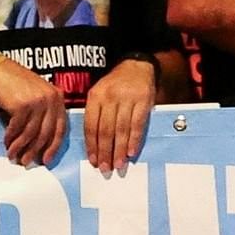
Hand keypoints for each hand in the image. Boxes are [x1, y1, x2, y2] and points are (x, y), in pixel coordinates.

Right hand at [0, 53, 68, 166]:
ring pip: (30, 133)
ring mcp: (37, 102)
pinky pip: (17, 128)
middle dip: (34, 151)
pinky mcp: (22, 105)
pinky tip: (6, 143)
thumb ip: (45, 114)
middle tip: (26, 162)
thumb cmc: (16, 85)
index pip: (60, 128)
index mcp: (58, 98)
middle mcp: (51, 99)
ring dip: (20, 147)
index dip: (53, 147)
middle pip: (45, 134)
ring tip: (13, 156)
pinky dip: (11, 138)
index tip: (47, 161)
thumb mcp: (38, 96)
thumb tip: (42, 145)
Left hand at [85, 56, 156, 172]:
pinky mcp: (143, 101)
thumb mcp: (99, 94)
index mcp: (95, 97)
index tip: (93, 161)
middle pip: (105, 130)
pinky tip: (131, 152)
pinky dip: (134, 140)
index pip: (91, 125)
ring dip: (119, 150)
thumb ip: (95, 115)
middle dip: (105, 152)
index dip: (92, 146)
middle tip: (105, 168)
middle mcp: (109, 97)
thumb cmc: (115, 85)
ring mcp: (127, 99)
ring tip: (118, 164)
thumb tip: (92, 145)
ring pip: (121, 130)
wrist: (136, 66)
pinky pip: (138, 125)